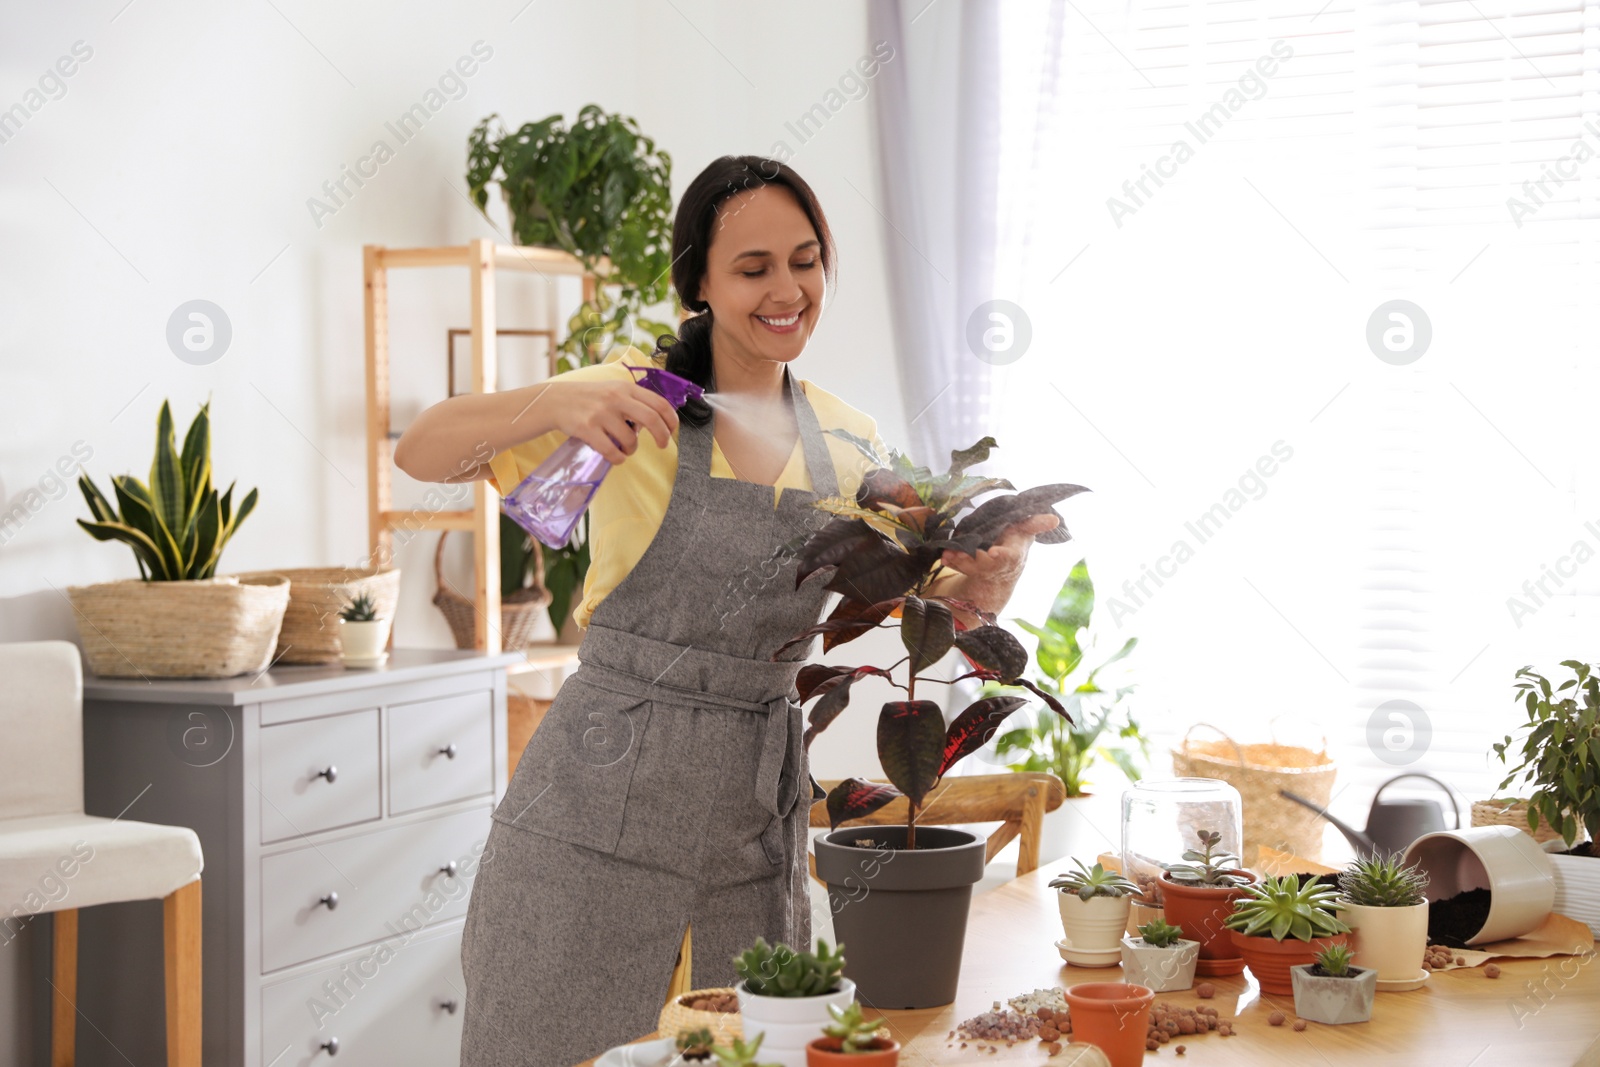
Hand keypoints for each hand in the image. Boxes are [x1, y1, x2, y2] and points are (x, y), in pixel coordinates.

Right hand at [549, 378, 679, 464]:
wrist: (555, 401)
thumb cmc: (589, 398)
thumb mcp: (613, 390)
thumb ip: (633, 401)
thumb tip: (657, 421)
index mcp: (625, 388)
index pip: (659, 403)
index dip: (671, 419)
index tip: (671, 430)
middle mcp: (616, 398)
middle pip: (652, 419)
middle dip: (662, 436)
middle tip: (663, 445)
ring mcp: (601, 413)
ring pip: (630, 440)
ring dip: (632, 450)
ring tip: (625, 449)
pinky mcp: (587, 428)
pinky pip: (611, 451)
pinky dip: (618, 459)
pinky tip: (616, 457)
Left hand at [936, 512, 1060, 613]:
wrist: (1005, 562)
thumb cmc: (1016, 539)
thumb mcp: (1027, 530)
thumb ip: (1037, 524)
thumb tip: (1053, 520)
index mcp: (1014, 554)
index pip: (1009, 557)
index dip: (1002, 556)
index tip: (993, 552)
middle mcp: (998, 565)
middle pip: (985, 565)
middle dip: (972, 560)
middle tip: (960, 553)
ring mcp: (983, 570)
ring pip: (970, 568)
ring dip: (958, 561)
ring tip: (948, 553)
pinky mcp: (969, 569)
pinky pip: (959, 567)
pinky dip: (951, 562)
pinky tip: (943, 556)